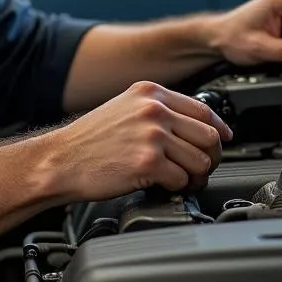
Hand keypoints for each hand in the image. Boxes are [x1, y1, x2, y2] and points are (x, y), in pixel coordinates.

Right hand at [40, 80, 231, 202]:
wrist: (60, 161)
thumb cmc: (89, 141)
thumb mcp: (124, 109)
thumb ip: (157, 111)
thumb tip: (195, 127)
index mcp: (150, 93)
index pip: (203, 110)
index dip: (218, 130)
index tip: (222, 141)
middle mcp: (154, 110)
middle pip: (209, 136)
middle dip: (210, 158)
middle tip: (199, 169)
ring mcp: (152, 135)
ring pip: (201, 160)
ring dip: (195, 176)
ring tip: (181, 181)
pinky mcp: (148, 163)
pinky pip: (182, 179)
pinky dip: (177, 188)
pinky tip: (164, 187)